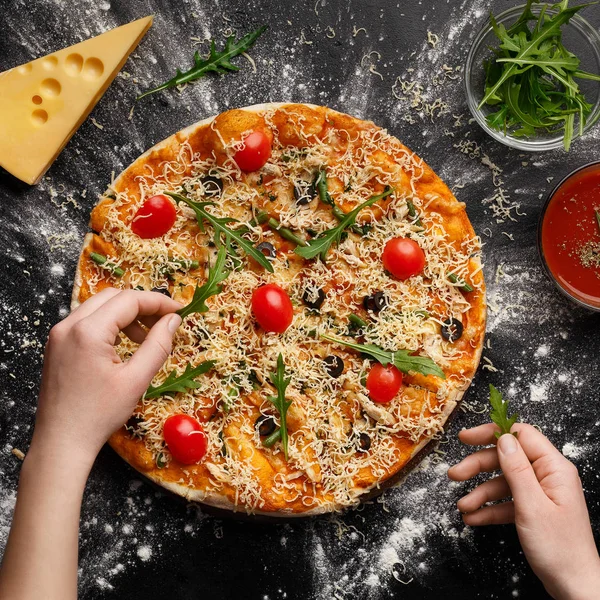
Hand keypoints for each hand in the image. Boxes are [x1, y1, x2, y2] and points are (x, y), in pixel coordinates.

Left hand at [32, 288, 181, 466]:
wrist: (61, 443)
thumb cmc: (98, 415)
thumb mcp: (136, 380)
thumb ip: (158, 345)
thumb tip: (173, 320)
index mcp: (88, 331)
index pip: (129, 300)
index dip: (158, 302)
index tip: (179, 310)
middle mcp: (68, 325)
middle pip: (113, 297)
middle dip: (142, 305)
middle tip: (165, 322)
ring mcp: (58, 335)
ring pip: (98, 306)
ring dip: (125, 314)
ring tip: (146, 337)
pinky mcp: (56, 345)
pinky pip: (86, 321)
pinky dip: (109, 324)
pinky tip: (124, 345)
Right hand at [448, 423, 599, 599]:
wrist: (575, 588)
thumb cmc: (560, 549)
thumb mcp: (532, 506)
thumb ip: (517, 470)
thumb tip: (503, 438)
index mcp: (554, 468)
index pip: (520, 435)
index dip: (491, 433)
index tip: (466, 437)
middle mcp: (547, 476)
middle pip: (506, 459)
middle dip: (478, 467)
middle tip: (455, 474)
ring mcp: (540, 494)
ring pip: (503, 482)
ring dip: (480, 492)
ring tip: (462, 506)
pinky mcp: (534, 510)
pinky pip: (507, 501)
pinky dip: (490, 509)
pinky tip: (474, 517)